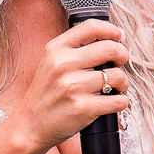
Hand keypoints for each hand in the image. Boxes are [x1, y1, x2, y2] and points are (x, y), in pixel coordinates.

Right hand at [7, 18, 130, 151]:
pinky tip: (112, 102)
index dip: (112, 31)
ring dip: (122, 83)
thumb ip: (77, 48)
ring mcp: (72, 86)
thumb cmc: (47, 93)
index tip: (120, 38)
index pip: (92, 26)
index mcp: (56, 49)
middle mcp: (63, 64)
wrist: (30, 126)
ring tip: (114, 87)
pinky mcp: (83, 108)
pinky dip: (121, 101)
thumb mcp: (52, 62)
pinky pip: (119, 100)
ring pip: (118, 76)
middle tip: (119, 64)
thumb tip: (118, 36)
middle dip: (123, 56)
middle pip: (112, 48)